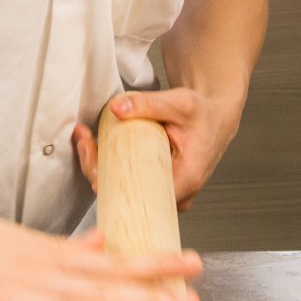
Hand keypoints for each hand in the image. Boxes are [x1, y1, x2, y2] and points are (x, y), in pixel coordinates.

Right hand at [0, 202, 201, 300]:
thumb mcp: (23, 240)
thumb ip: (65, 249)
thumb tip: (104, 244)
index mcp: (51, 258)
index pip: (113, 263)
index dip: (153, 266)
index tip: (192, 266)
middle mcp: (42, 275)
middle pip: (103, 288)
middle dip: (149, 296)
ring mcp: (15, 295)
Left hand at [73, 88, 244, 210]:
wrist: (215, 118)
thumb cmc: (203, 114)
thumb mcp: (179, 103)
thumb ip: (148, 104)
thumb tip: (116, 108)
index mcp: (186, 180)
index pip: (143, 197)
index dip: (113, 185)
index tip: (93, 164)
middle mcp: (177, 194)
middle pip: (130, 197)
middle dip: (99, 171)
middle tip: (85, 143)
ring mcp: (167, 194)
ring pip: (127, 192)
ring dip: (102, 169)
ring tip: (87, 141)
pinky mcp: (159, 187)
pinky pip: (131, 185)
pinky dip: (111, 168)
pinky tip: (97, 149)